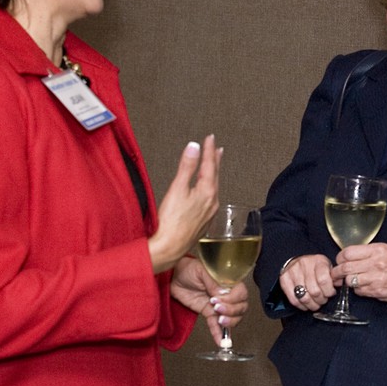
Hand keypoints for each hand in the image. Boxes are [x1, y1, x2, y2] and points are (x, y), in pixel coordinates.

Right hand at [148, 135, 221, 273]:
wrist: (170, 248)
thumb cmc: (171, 222)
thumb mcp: (177, 189)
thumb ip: (186, 167)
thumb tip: (194, 147)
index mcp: (207, 191)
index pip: (210, 164)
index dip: (209, 149)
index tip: (209, 137)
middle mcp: (213, 201)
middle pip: (216, 175)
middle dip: (215, 160)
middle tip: (216, 148)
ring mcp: (210, 212)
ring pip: (215, 187)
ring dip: (214, 173)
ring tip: (214, 164)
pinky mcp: (205, 221)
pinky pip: (211, 198)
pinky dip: (210, 187)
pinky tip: (207, 189)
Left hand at [170, 258, 248, 344]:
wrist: (173, 276)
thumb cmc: (188, 268)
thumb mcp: (201, 270)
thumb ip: (213, 281)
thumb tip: (223, 293)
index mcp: (228, 281)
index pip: (241, 293)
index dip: (233, 299)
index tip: (219, 299)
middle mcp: (226, 294)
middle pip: (241, 307)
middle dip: (232, 311)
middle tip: (217, 308)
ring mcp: (218, 304)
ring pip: (233, 317)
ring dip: (229, 322)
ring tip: (219, 320)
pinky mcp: (208, 313)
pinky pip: (216, 325)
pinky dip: (219, 334)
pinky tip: (221, 341)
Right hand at [278, 254, 336, 311]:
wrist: (297, 260)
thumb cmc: (315, 266)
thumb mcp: (327, 267)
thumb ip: (334, 276)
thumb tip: (338, 284)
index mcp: (318, 261)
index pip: (324, 280)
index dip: (329, 291)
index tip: (331, 293)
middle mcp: (304, 265)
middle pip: (314, 291)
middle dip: (321, 300)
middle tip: (323, 300)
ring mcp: (293, 272)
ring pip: (304, 297)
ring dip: (312, 305)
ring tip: (315, 304)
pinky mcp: (284, 280)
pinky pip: (293, 299)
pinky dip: (301, 306)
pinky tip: (306, 304)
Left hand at [331, 242, 386, 303]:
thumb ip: (369, 252)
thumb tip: (351, 256)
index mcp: (378, 250)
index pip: (348, 253)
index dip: (340, 257)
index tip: (339, 260)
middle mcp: (376, 263)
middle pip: (345, 267)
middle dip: (337, 272)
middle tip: (335, 273)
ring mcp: (376, 279)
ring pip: (349, 281)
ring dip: (346, 282)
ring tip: (349, 280)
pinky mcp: (377, 292)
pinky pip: (359, 291)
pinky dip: (357, 290)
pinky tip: (363, 286)